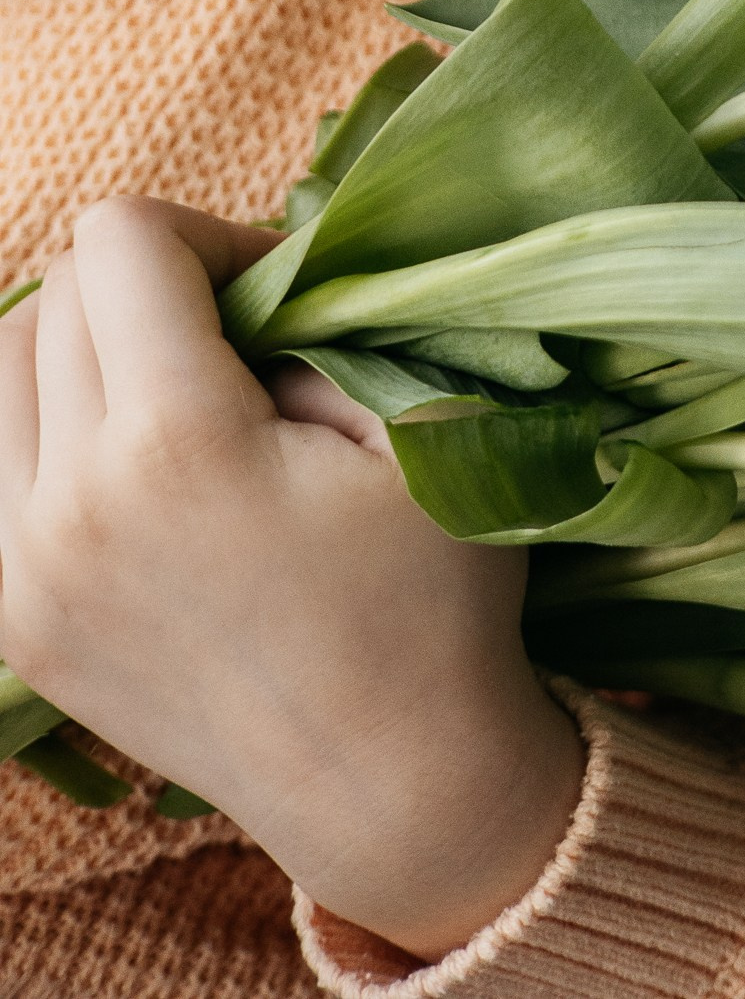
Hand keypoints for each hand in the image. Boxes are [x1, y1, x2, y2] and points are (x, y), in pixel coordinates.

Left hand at [0, 202, 581, 956]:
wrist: (388, 782)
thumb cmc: (429, 596)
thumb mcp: (416, 426)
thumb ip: (322, 324)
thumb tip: (246, 283)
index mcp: (176, 443)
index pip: (118, 240)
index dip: (205, 234)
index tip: (270, 293)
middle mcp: (70, 505)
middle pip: (56, 296)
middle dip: (149, 287)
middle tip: (237, 342)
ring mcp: (24, 575)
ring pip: (3, 370)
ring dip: (84, 349)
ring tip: (172, 392)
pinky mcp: (12, 625)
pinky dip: (46, 430)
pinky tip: (128, 459)